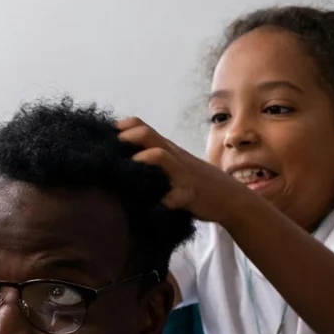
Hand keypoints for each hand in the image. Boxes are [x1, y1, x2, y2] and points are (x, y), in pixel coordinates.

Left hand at [116, 117, 258, 226]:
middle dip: (127, 137)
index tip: (104, 136)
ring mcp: (181, 174)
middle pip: (148, 135)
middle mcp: (173, 156)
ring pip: (161, 156)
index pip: (142, 126)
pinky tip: (150, 207)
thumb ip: (155, 161)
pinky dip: (161, 202)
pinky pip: (174, 196)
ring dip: (142, 159)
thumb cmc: (196, 182)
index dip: (122, 127)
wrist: (229, 197)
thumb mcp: (175, 165)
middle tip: (109, 148)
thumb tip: (122, 163)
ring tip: (129, 168)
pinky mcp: (188, 194)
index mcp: (167, 149)